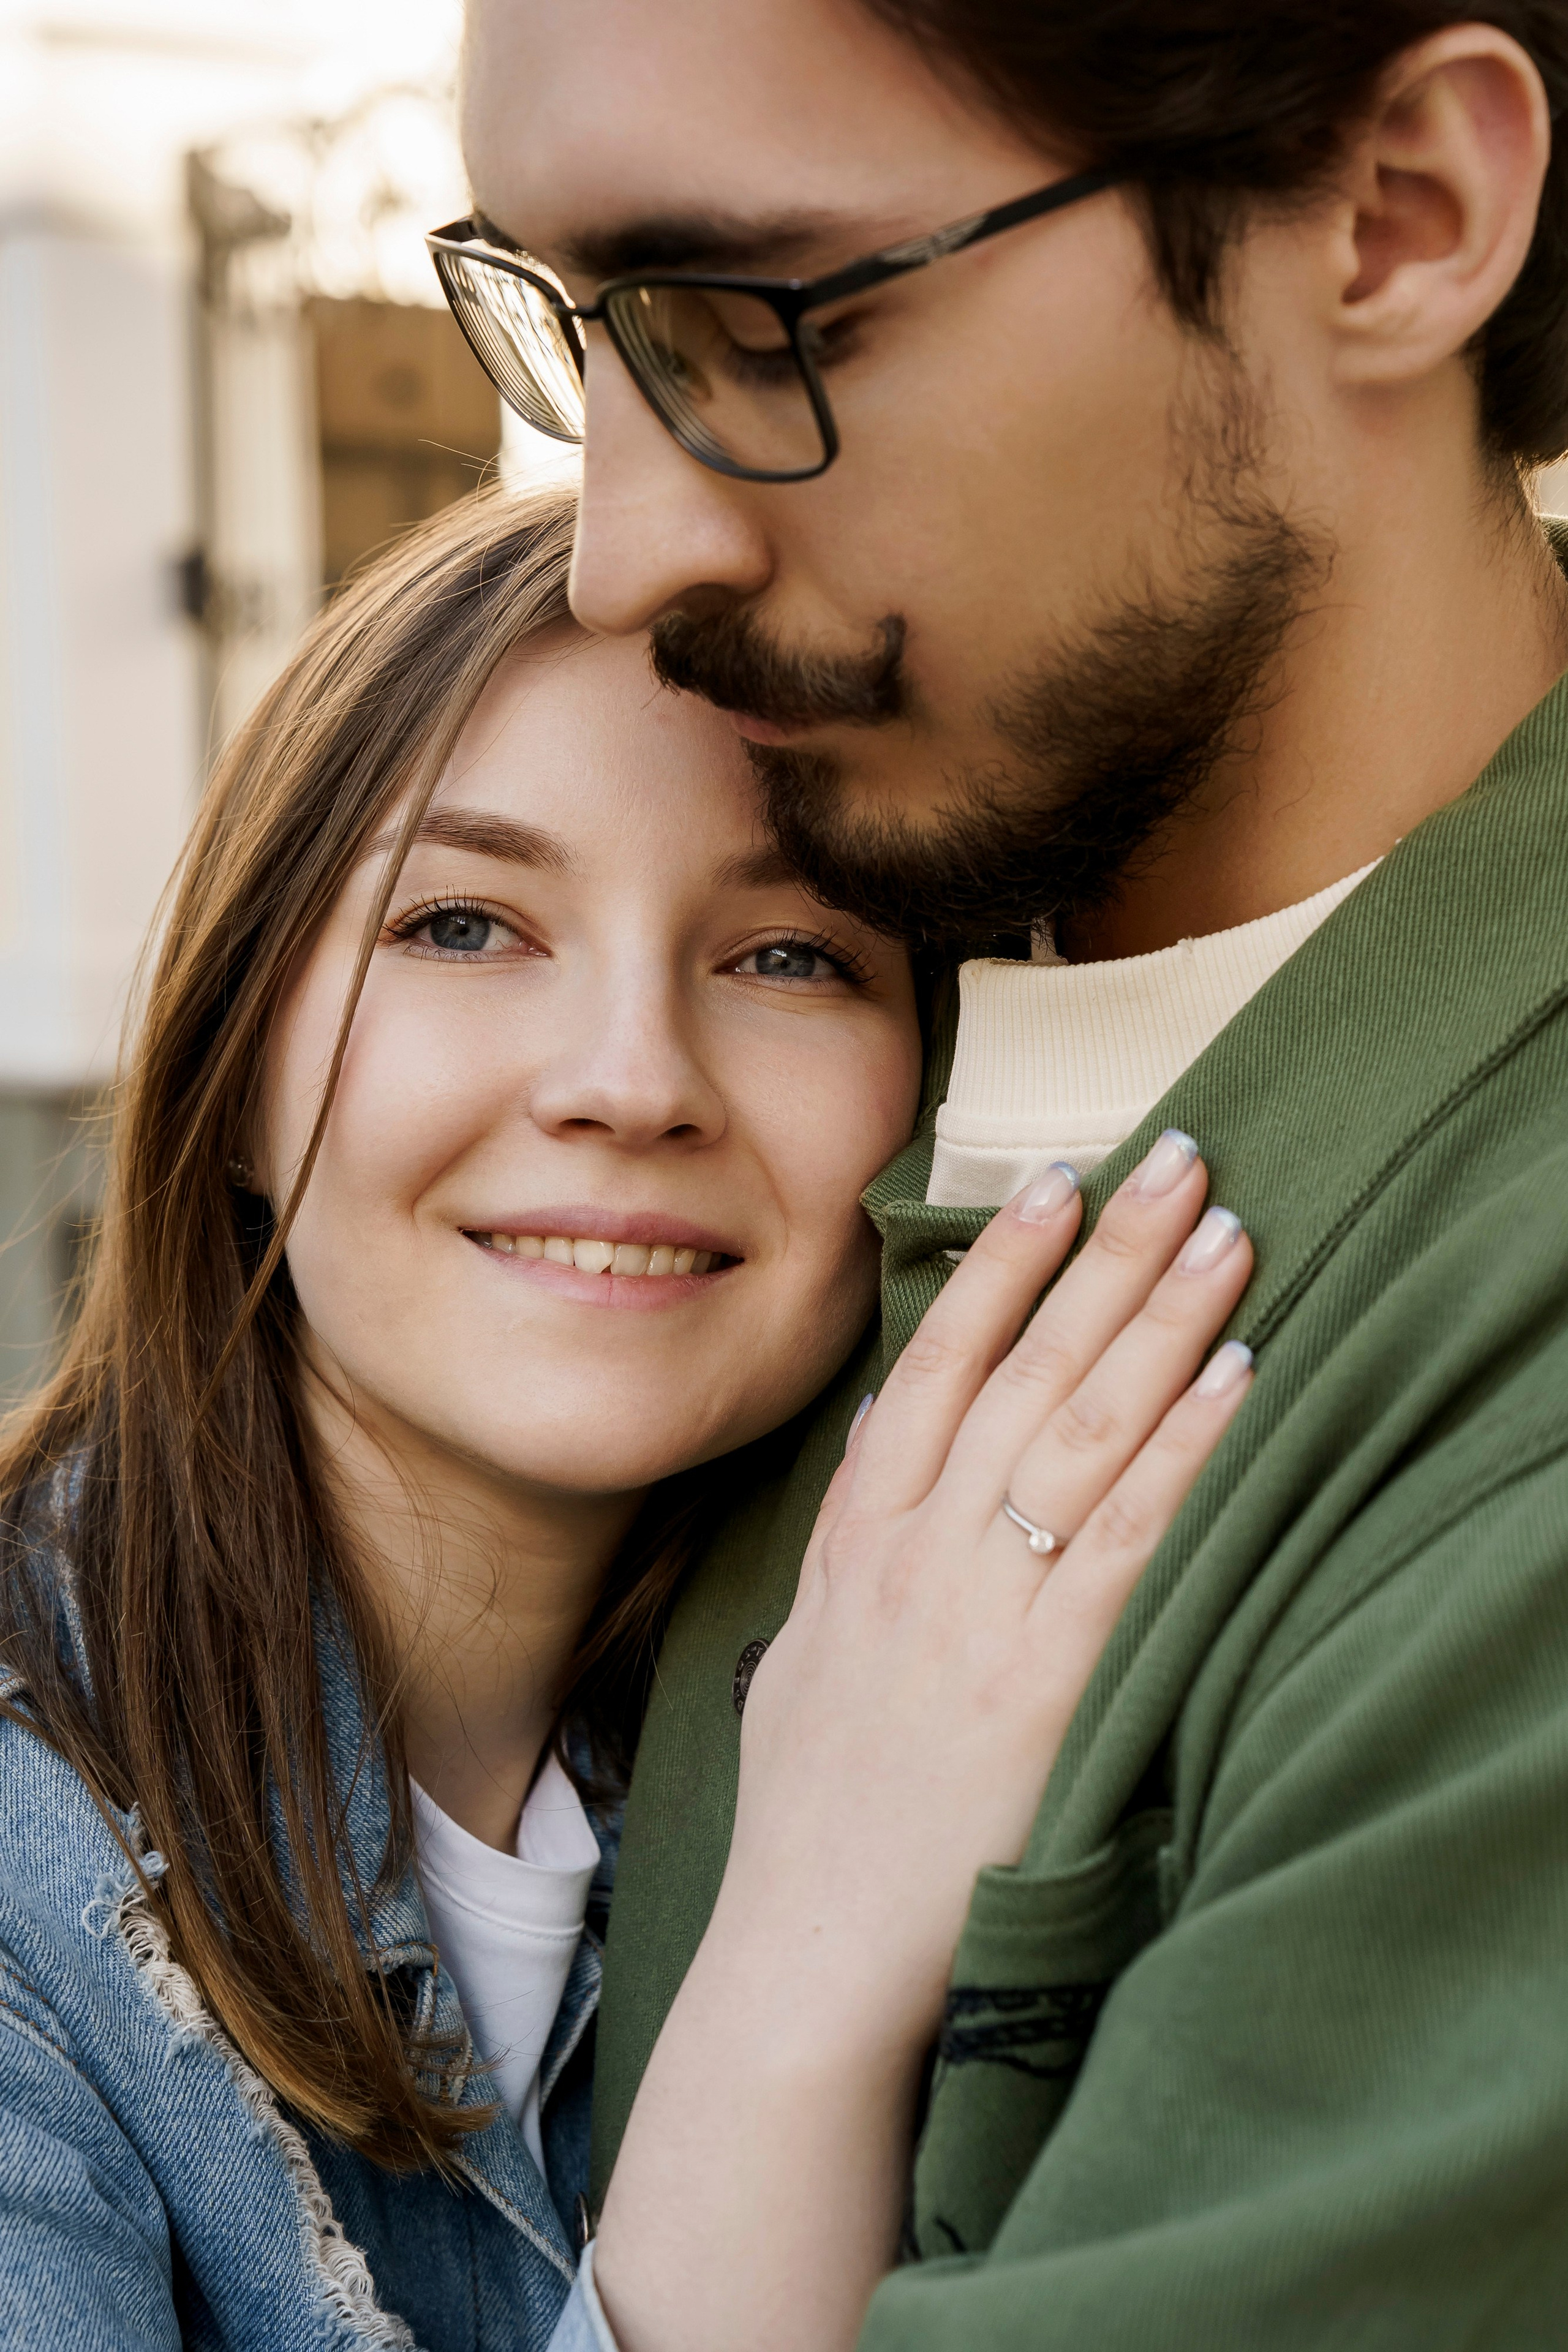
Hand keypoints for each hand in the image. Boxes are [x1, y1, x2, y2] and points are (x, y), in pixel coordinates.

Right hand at [728, 1129, 1252, 2059]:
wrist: (810, 1949)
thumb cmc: (809, 1812)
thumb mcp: (797, 1656)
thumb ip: (843, 1554)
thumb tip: (876, 1467)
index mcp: (856, 1540)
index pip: (934, 1366)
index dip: (998, 1266)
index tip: (1049, 1179)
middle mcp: (917, 1552)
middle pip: (1025, 1369)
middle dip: (1107, 1255)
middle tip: (1176, 1163)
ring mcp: (979, 1608)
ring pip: (1082, 1426)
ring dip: (1163, 1319)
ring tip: (1227, 1234)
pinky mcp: (1045, 1679)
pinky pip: (1129, 1536)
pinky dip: (1186, 1449)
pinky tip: (1236, 1378)